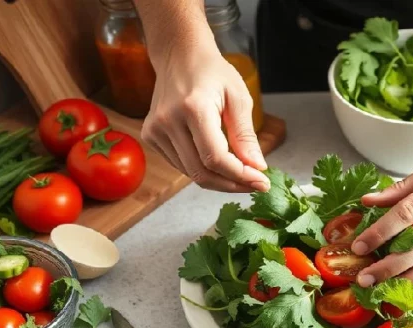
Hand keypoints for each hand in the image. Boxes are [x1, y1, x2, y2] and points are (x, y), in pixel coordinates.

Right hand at [140, 43, 268, 192]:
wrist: (179, 56)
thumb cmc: (212, 73)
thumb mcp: (238, 97)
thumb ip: (245, 135)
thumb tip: (256, 167)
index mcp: (192, 108)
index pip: (215, 158)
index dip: (240, 175)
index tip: (262, 182)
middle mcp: (168, 121)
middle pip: (201, 172)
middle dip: (232, 183)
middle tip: (255, 185)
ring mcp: (154, 130)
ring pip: (191, 173)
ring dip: (219, 180)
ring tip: (241, 174)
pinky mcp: (150, 136)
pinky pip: (181, 165)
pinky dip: (203, 170)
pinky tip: (219, 163)